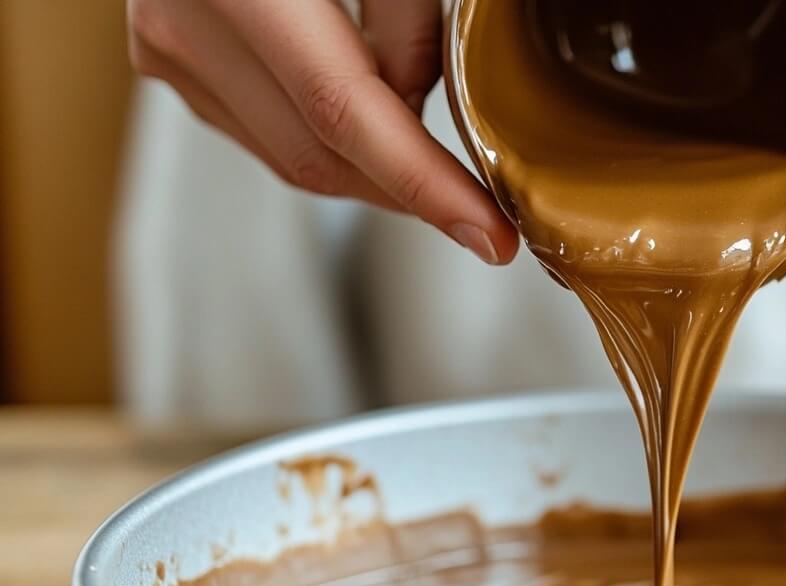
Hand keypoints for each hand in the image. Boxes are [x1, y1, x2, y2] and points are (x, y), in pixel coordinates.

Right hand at [127, 0, 517, 264]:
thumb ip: (408, 16)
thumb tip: (411, 102)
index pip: (344, 110)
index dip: (425, 183)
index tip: (490, 235)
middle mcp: (183, 17)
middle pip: (320, 154)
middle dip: (410, 192)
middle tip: (482, 212)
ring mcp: (165, 45)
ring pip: (293, 157)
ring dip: (372, 169)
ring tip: (427, 153)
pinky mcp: (166, 59)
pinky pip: (264, 132)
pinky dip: (328, 140)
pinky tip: (371, 120)